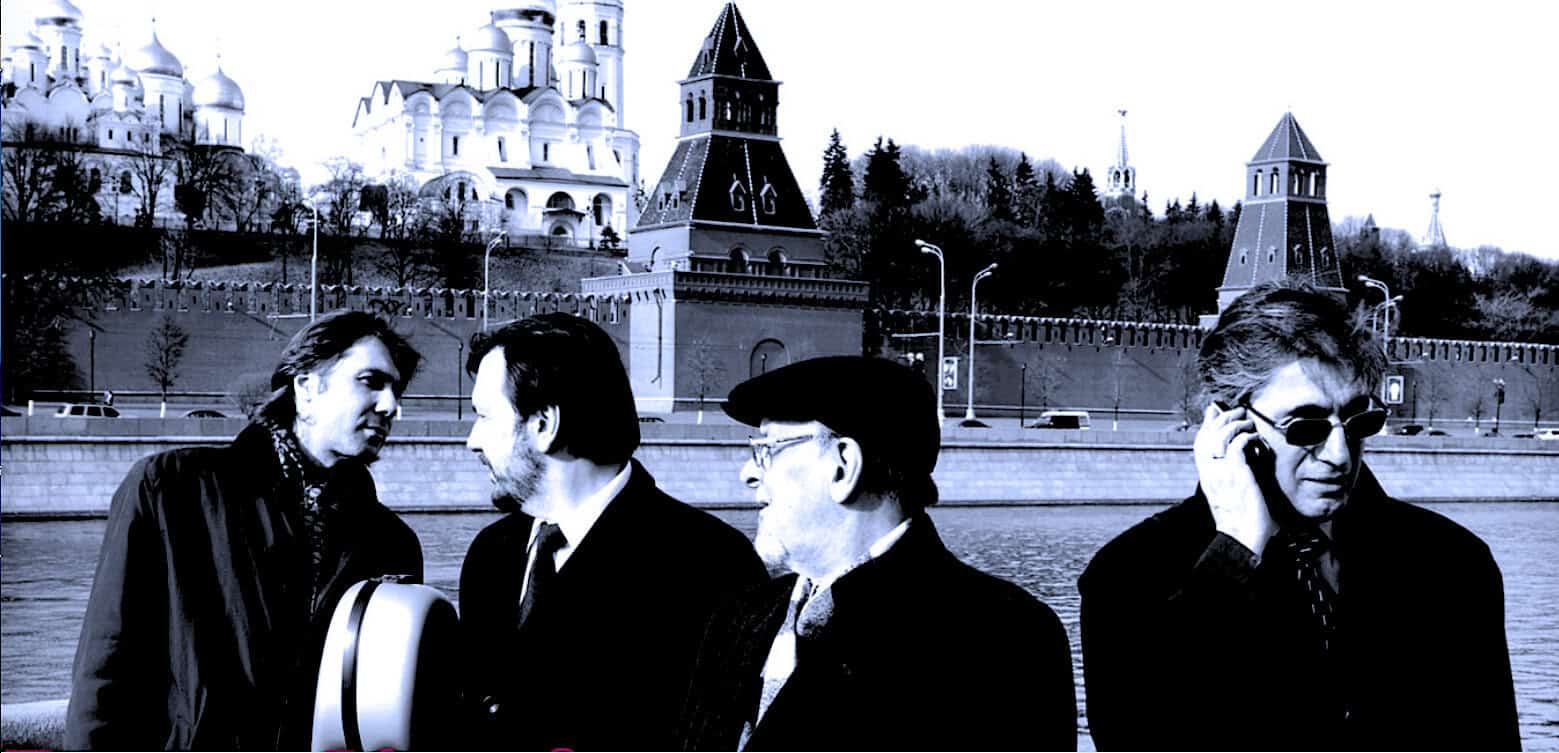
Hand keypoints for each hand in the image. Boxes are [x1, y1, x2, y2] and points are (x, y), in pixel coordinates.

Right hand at [1194, 403, 1276, 556]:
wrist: (1243, 537)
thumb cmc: (1241, 520)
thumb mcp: (1229, 494)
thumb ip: (1229, 476)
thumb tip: (1239, 459)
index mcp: (1206, 477)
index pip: (1200, 443)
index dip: (1207, 425)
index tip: (1215, 411)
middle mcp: (1210, 472)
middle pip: (1208, 435)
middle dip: (1223, 418)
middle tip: (1238, 411)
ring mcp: (1222, 472)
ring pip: (1222, 436)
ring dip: (1237, 424)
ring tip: (1249, 423)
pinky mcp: (1237, 474)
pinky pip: (1238, 445)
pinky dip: (1248, 437)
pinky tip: (1257, 439)